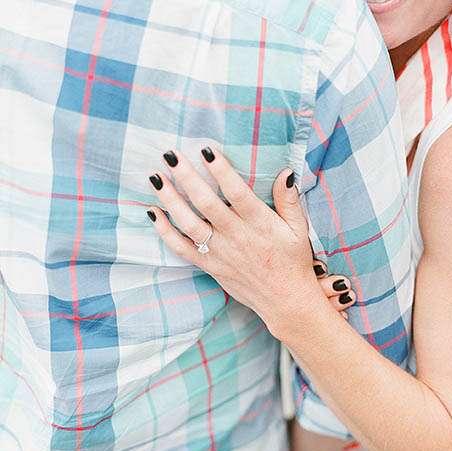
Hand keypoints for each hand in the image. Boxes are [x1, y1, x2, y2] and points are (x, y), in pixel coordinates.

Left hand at [144, 147, 352, 337]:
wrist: (285, 300)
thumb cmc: (293, 261)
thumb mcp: (298, 229)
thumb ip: (289, 200)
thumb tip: (285, 172)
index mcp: (260, 224)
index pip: (237, 193)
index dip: (221, 171)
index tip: (206, 150)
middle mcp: (237, 237)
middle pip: (206, 203)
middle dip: (187, 177)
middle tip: (170, 155)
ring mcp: (221, 253)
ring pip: (189, 223)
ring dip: (170, 200)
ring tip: (156, 178)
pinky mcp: (210, 266)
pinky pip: (182, 248)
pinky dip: (164, 231)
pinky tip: (153, 212)